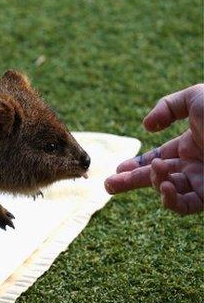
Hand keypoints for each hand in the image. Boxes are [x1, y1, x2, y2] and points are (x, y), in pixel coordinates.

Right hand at [104, 84, 203, 214]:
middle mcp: (196, 165)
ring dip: (154, 182)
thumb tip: (146, 129)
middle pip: (156, 177)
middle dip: (130, 182)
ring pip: (168, 191)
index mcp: (191, 143)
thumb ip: (167, 107)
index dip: (135, 164)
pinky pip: (184, 205)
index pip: (157, 157)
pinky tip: (164, 184)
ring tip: (156, 171)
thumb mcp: (196, 97)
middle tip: (108, 185)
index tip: (116, 169)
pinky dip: (169, 198)